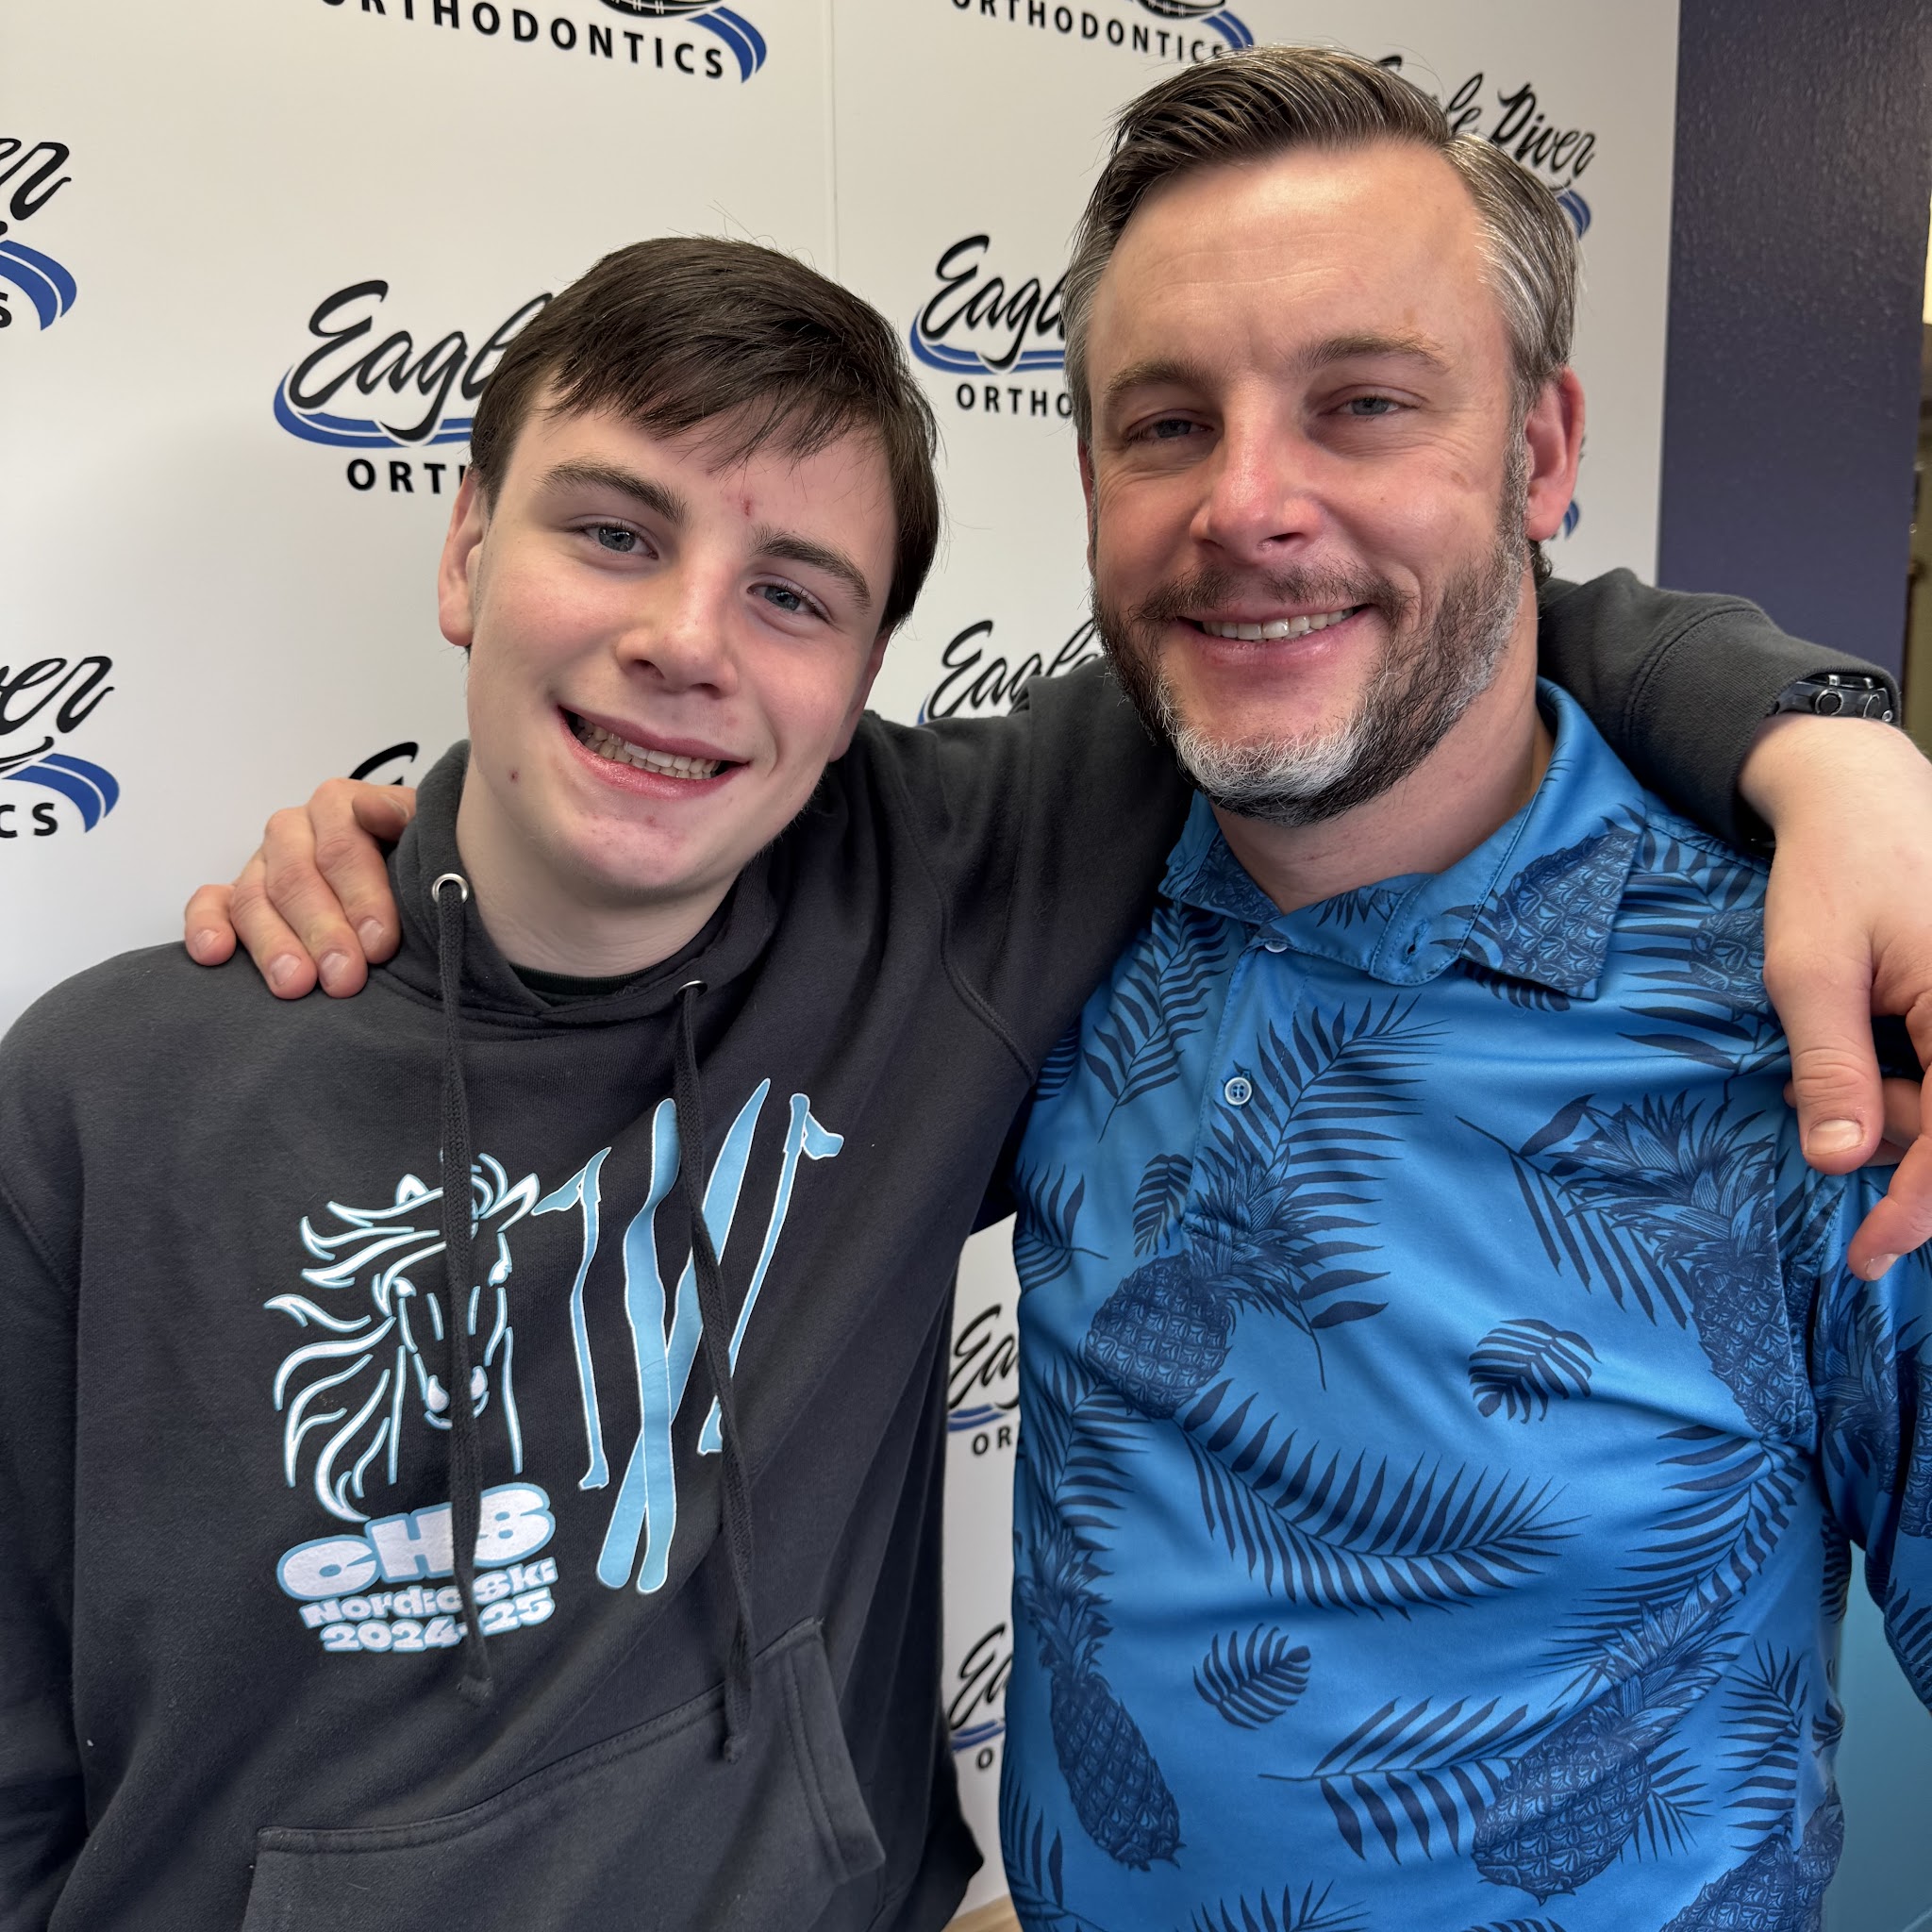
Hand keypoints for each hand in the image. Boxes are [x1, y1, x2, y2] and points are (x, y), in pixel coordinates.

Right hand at [183, 781, 415, 997]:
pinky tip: (214, 955)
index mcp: (337, 806)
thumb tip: (373, 810)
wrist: (403, 868)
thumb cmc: (415, 856)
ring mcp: (260, 864)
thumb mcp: (424, 831)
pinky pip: (209, 905)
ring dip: (272, 945)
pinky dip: (206, 927)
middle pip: (297, 880)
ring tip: (295, 985)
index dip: (362, 897)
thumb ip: (405, 819)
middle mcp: (292, 830)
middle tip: (344, 978)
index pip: (342, 848)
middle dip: (322, 932)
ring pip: (254, 900)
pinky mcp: (233, 896)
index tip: (380, 944)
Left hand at [1745, 713, 1931, 1276]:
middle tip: (1807, 1095)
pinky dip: (1907, 1086)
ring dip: (1892, 1113)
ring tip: (1819, 1063)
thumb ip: (1832, 1065)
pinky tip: (1858, 1053)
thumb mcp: (1810, 967)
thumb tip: (1840, 1161)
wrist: (1861, 794)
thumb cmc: (1834, 868)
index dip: (1918, 1211)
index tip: (1868, 1257)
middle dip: (1887, 1137)